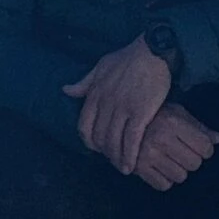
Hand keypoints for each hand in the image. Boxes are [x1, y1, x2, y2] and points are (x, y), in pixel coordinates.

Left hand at [64, 36, 172, 174]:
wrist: (153, 52)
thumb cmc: (128, 58)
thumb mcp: (101, 66)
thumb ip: (84, 83)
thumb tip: (65, 90)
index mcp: (95, 93)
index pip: (83, 125)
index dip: (88, 141)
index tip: (96, 147)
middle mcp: (105, 103)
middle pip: (99, 137)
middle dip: (104, 152)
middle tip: (112, 159)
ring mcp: (122, 109)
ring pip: (113, 141)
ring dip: (116, 158)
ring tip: (121, 166)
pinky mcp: (140, 113)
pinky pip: (131, 140)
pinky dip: (129, 156)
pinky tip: (130, 166)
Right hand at [130, 103, 218, 192]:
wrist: (120, 119)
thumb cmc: (155, 115)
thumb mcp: (177, 113)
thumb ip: (199, 127)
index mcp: (173, 121)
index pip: (205, 147)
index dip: (205, 149)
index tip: (197, 146)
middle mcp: (161, 138)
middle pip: (194, 164)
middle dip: (192, 159)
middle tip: (181, 152)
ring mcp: (148, 154)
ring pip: (180, 176)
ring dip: (178, 170)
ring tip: (169, 159)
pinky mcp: (138, 167)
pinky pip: (163, 185)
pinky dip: (164, 179)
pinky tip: (159, 167)